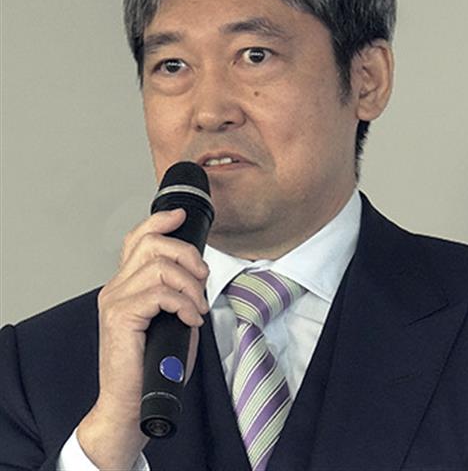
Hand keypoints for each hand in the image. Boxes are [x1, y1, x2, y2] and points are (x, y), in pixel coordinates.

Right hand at [77, 208, 208, 469]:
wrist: (129, 404)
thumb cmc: (151, 365)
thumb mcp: (168, 319)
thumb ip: (175, 293)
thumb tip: (198, 276)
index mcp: (124, 284)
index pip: (137, 238)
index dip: (159, 221)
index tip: (179, 215)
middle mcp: (115, 287)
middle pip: (151, 244)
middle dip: (186, 254)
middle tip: (202, 278)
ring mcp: (114, 301)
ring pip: (158, 266)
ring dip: (189, 284)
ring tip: (197, 306)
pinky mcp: (120, 317)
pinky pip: (160, 294)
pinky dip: (183, 303)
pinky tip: (191, 319)